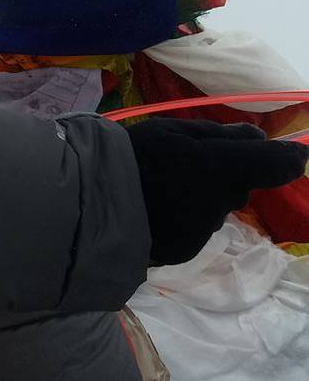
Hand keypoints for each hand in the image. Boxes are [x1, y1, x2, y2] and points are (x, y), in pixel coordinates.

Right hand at [125, 119, 308, 265]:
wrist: (92, 205)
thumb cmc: (134, 156)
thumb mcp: (174, 131)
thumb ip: (221, 135)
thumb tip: (259, 137)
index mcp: (222, 167)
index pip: (275, 165)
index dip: (290, 159)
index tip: (296, 155)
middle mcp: (222, 202)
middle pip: (239, 187)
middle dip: (225, 176)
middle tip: (189, 162)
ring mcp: (205, 229)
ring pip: (216, 208)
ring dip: (201, 197)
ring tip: (163, 187)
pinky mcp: (187, 249)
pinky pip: (195, 227)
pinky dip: (183, 217)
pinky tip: (156, 209)